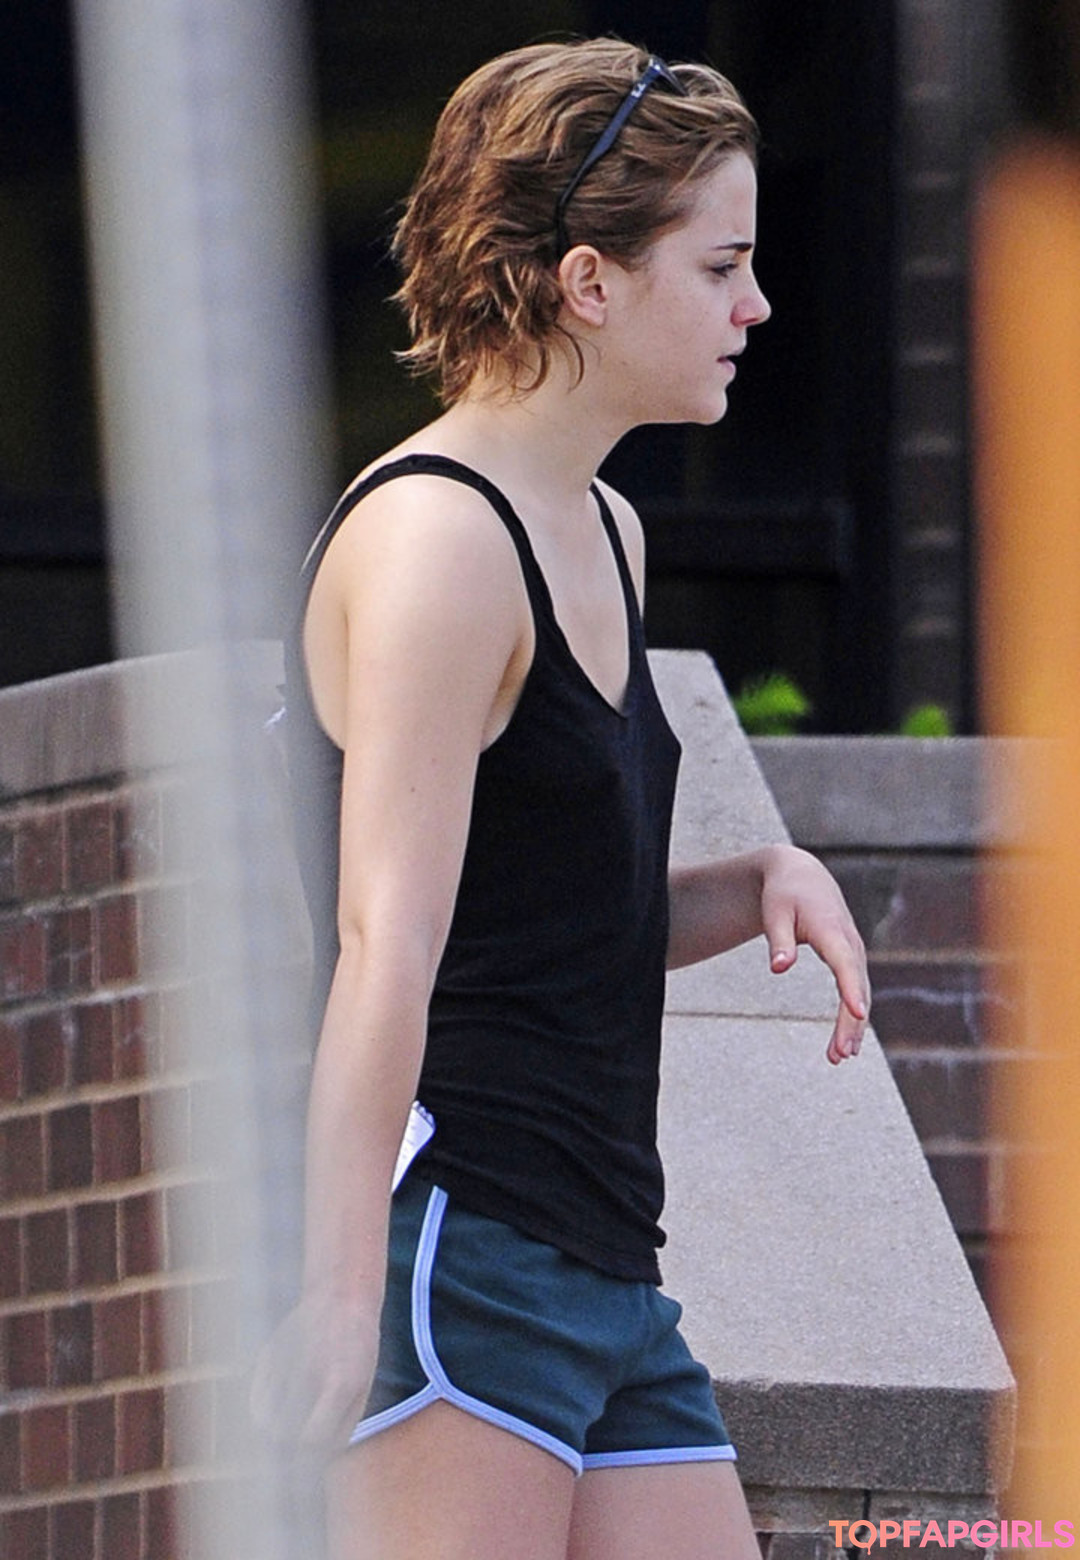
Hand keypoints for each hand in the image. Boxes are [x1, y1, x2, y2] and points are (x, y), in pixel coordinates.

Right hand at [250, 1290, 380, 1456]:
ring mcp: (286, 1359)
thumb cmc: (358, 1349)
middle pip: (283, 1432)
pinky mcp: (268, 1352)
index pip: (312, 1439)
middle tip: (296, 1450)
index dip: (311, 1456)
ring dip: (271, 1434)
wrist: (342, 1295)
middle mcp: (310, 1370)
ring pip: (262, 1419)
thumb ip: (342, 1427)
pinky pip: (255, 1398)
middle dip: (287, 1450)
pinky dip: (260, 1413)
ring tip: (284, 1433)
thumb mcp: (363, 1387)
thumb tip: (313, 1464)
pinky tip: (273, 1413)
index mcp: (342, 1381)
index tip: (314, 1456)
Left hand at [759, 845, 869, 1064]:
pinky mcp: (850, 960)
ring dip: (853, 1026)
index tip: (857, 1013)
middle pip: (856, 987)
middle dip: (851, 1021)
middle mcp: (850, 943)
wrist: (802, 876)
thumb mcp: (775, 913)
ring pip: (860, 994)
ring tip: (839, 1057)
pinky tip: (844, 1045)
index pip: (845, 963)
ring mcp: (854, 953)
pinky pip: (855, 992)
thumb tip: (779, 969)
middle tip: (840, 1054)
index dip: (852, 989)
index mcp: (831, 930)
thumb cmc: (784, 894)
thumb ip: (779, 941)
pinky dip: (852, 1018)